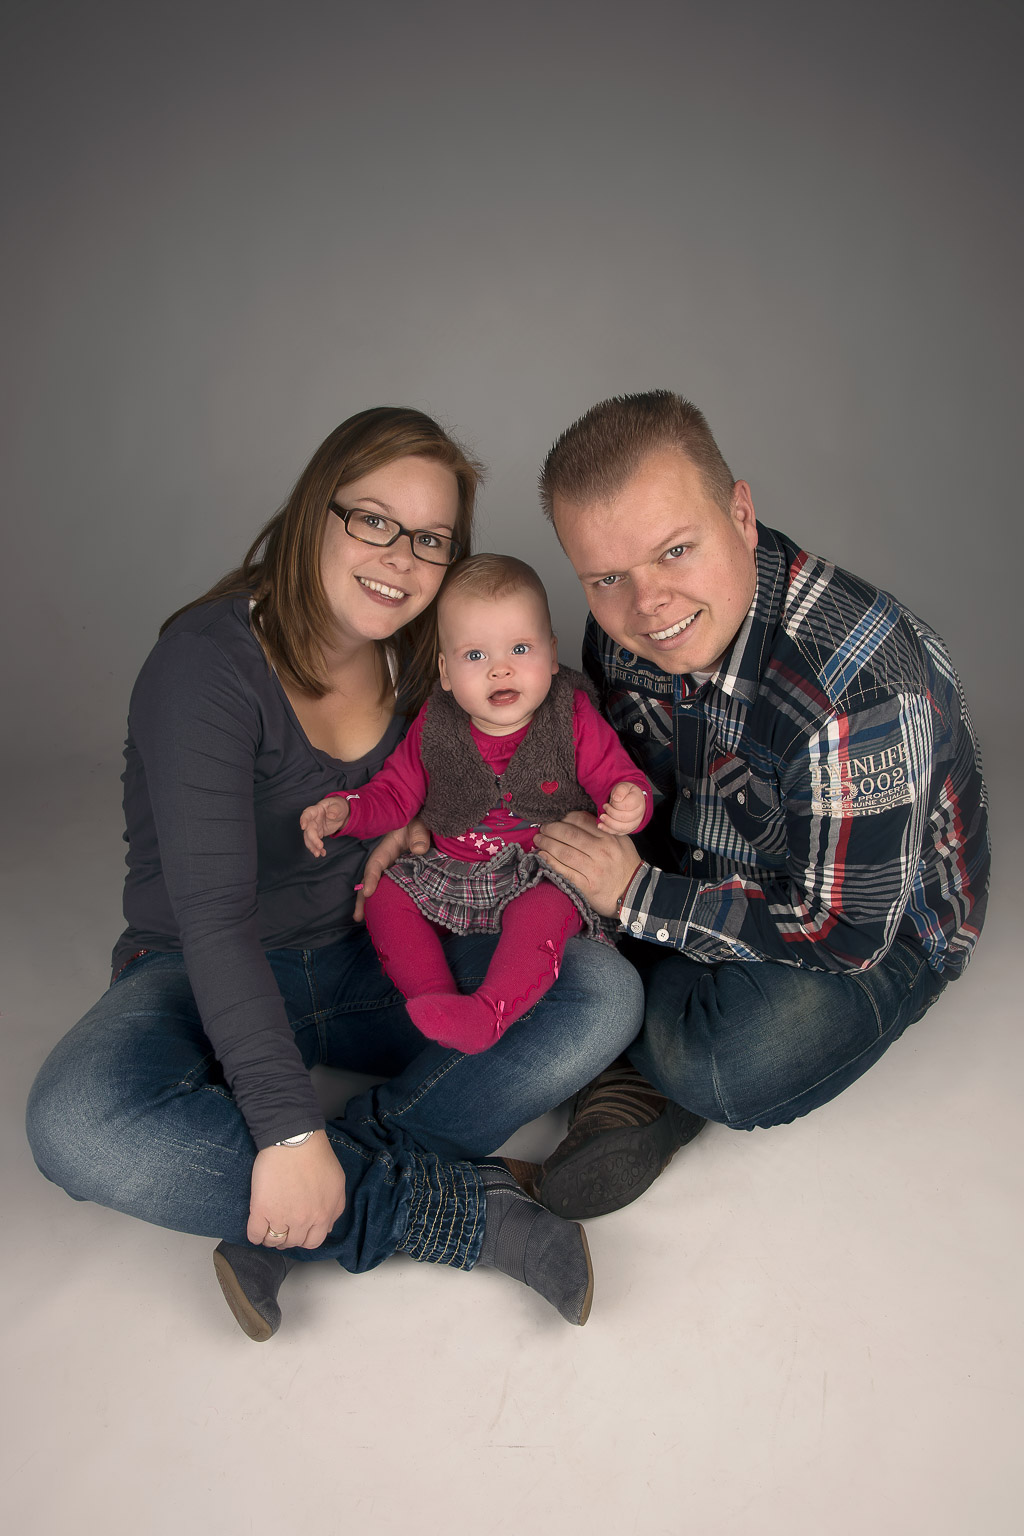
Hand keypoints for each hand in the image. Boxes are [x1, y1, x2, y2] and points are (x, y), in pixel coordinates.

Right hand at [247, 1130, 346, 1249]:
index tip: (298, 1233)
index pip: (313, 1242)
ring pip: (273, 1240)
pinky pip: (255, 1234)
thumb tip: (327, 1227)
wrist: (295, 1140)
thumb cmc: (316, 1156)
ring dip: (271, 1238)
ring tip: (268, 1229)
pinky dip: (254, 1236)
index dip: (304, 1238)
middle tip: (283, 1229)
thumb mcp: (337, 1183)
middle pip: (293, 1242)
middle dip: (287, 1238)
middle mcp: (303, 1220)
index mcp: (322, 1215)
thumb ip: (336, 1208)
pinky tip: (256, 1231)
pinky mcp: (261, 1209)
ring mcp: (281, 1216)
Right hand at [300, 795, 350, 855]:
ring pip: (309, 838)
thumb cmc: (338, 806)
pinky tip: (322, 853)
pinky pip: (315, 842)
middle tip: (319, 846)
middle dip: (312, 839)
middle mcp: (312, 820)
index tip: (303, 827)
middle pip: (309, 830)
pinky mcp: (318, 834)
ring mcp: (314, 827)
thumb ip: (334, 810)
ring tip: (318, 854)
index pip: (307, 814)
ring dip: (312, 846)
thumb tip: (330, 815)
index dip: (304, 820)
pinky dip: (318, 849)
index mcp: (315, 810)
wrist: (340, 813)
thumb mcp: (338, 806)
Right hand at [354, 815, 430, 920]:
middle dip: (363, 899)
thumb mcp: (418, 825)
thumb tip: (419, 850)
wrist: (424, 824)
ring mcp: (393, 871)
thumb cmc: (417, 822)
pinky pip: (393, 890)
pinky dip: (389, 902)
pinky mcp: (403, 876)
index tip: (367, 892)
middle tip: (358, 917)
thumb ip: (419, 835)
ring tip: (371, 921)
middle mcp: (386, 863)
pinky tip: (390, 915)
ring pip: (381, 889)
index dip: (370, 878)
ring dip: (374, 904)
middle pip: (372, 882)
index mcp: (386, 850)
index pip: (375, 865)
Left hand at [534, 811, 642, 917]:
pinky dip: (550, 862)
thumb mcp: (621, 841)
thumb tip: (578, 820)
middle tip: (543, 829)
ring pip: (564, 852)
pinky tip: (542, 856)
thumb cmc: (626, 866)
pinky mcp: (586, 886)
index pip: (581, 821)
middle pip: (569, 835)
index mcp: (608, 838)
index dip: (564, 819)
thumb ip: (603, 829)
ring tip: (539, 840)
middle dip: (551, 829)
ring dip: (547, 844)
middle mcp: (600, 852)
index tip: (557, 821)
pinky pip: (564, 871)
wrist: (635, 894)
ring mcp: (593, 870)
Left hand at [597, 780, 647, 834]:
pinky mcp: (629, 829)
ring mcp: (635, 822)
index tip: (607, 802)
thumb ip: (620, 790)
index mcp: (638, 801)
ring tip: (601, 817)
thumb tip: (616, 798)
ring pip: (623, 827)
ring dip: (609, 823)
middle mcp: (639, 813)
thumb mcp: (623, 786)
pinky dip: (609, 830)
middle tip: (604, 808)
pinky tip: (601, 826)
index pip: (627, 806)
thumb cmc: (626, 793)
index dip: (615, 805)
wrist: (630, 799)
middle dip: (611, 813)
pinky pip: (620, 832)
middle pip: (625, 817)